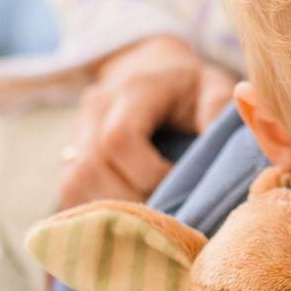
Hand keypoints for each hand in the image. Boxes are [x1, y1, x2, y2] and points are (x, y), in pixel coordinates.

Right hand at [55, 36, 236, 208]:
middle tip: (164, 215)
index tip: (178, 184)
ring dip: (108, 211)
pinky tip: (126, 220)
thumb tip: (220, 147)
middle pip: (90, 167)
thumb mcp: (213, 85)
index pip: (119, 139)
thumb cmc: (190, 86)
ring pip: (73, 182)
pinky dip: (95, 213)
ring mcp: (77, 132)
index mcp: (134, 90)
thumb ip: (218, 109)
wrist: (153, 70)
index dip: (148, 174)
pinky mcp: (70, 155)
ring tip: (145, 221)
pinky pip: (69, 192)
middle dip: (129, 200)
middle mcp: (96, 109)